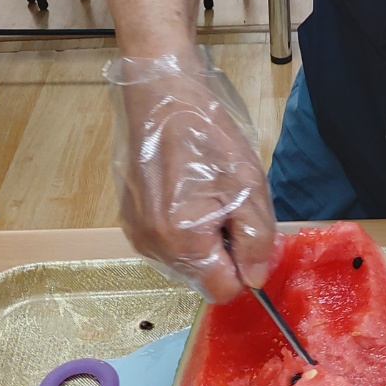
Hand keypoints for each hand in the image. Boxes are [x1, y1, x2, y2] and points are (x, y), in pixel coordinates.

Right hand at [105, 53, 276, 301]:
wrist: (160, 95)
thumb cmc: (207, 134)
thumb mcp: (248, 184)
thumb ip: (256, 239)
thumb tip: (255, 278)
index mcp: (183, 241)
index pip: (222, 290)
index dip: (244, 268)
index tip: (248, 234)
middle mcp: (153, 246)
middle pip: (202, 277)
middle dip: (223, 252)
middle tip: (230, 206)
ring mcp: (137, 234)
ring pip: (184, 262)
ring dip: (203, 241)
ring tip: (208, 194)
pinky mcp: (130, 220)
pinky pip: (165, 243)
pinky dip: (182, 229)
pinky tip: (186, 192)